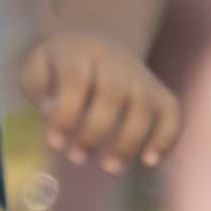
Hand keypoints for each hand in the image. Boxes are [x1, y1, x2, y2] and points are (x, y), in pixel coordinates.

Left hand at [24, 30, 183, 173]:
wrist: (95, 42)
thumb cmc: (59, 66)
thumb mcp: (37, 69)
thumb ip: (40, 90)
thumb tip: (52, 115)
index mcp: (79, 55)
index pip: (76, 80)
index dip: (66, 114)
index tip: (55, 145)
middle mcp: (114, 64)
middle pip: (112, 94)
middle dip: (95, 131)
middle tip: (77, 158)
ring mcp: (140, 78)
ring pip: (144, 106)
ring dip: (128, 141)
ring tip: (110, 169)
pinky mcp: (159, 93)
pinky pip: (173, 113)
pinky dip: (167, 137)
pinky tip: (150, 161)